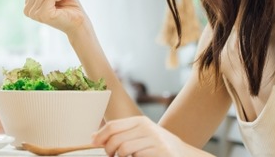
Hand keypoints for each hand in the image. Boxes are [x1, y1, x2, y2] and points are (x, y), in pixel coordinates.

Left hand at [93, 116, 209, 156]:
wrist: (181, 153)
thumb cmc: (155, 145)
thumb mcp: (140, 134)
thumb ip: (120, 133)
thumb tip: (93, 137)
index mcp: (140, 121)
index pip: (113, 126)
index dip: (100, 136)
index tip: (93, 143)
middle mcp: (147, 128)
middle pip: (116, 139)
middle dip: (108, 149)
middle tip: (110, 155)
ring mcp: (153, 140)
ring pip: (123, 149)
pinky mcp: (159, 152)